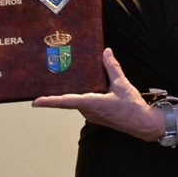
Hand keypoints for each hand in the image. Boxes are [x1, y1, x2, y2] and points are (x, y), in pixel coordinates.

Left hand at [32, 48, 161, 141]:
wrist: (143, 124)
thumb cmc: (132, 107)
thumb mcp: (123, 84)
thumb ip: (112, 67)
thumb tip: (106, 52)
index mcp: (92, 104)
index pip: (66, 102)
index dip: (49, 101)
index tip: (35, 102)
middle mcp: (88, 111)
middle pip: (67, 100)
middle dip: (54, 93)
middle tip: (41, 82)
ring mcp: (91, 114)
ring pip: (75, 101)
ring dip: (67, 92)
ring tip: (58, 78)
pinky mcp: (96, 114)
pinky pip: (82, 103)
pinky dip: (78, 94)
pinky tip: (79, 84)